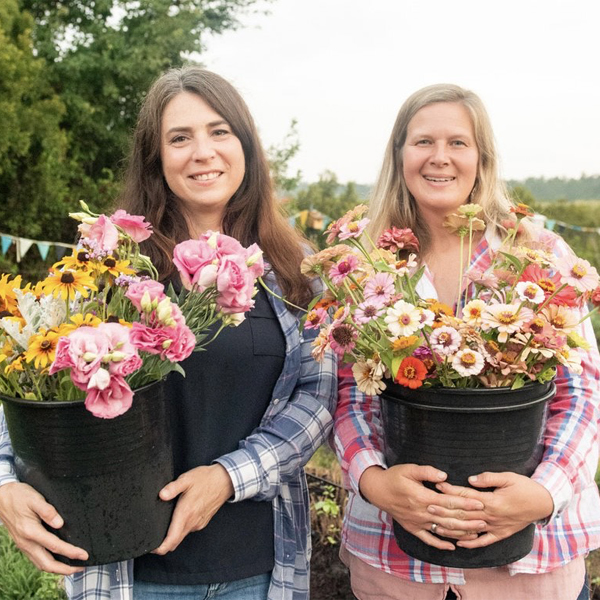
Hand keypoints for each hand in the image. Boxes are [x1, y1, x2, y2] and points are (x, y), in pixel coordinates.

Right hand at [0, 482, 87, 574]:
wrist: (1, 498)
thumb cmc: (19, 496)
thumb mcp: (34, 498)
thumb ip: (47, 511)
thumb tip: (60, 523)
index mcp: (30, 531)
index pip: (55, 546)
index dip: (71, 552)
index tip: (84, 555)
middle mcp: (26, 542)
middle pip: (47, 564)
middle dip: (65, 569)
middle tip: (81, 568)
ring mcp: (24, 545)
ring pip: (41, 564)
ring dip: (57, 569)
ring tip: (72, 567)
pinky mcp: (23, 544)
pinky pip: (36, 559)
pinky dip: (49, 564)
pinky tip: (57, 560)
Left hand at [153, 464, 233, 554]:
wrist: (225, 480)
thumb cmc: (206, 479)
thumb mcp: (187, 479)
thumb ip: (172, 487)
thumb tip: (161, 495)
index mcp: (186, 513)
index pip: (171, 540)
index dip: (160, 548)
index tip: (151, 548)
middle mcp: (192, 522)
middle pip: (175, 542)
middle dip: (163, 544)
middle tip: (153, 539)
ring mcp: (198, 523)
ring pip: (182, 536)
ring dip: (173, 535)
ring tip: (165, 525)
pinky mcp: (202, 522)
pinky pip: (189, 529)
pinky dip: (182, 528)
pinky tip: (180, 517)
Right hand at [359, 465, 485, 550]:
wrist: (377, 490)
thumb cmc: (394, 477)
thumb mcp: (409, 469)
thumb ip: (427, 471)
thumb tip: (444, 476)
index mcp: (421, 497)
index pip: (448, 502)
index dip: (465, 503)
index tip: (480, 503)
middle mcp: (421, 512)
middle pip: (449, 518)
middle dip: (468, 520)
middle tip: (485, 520)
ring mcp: (417, 522)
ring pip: (442, 530)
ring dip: (460, 533)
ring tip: (476, 533)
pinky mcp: (412, 528)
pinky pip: (428, 539)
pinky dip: (441, 545)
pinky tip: (452, 547)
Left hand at [433, 471, 553, 548]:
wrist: (544, 503)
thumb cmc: (525, 487)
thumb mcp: (508, 477)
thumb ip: (488, 478)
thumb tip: (470, 479)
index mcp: (492, 501)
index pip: (466, 496)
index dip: (450, 491)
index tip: (437, 486)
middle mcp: (491, 516)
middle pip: (463, 514)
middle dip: (445, 510)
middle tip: (428, 506)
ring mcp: (496, 527)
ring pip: (470, 530)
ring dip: (452, 528)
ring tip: (436, 525)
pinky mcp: (501, 534)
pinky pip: (484, 542)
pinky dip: (471, 543)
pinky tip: (459, 543)